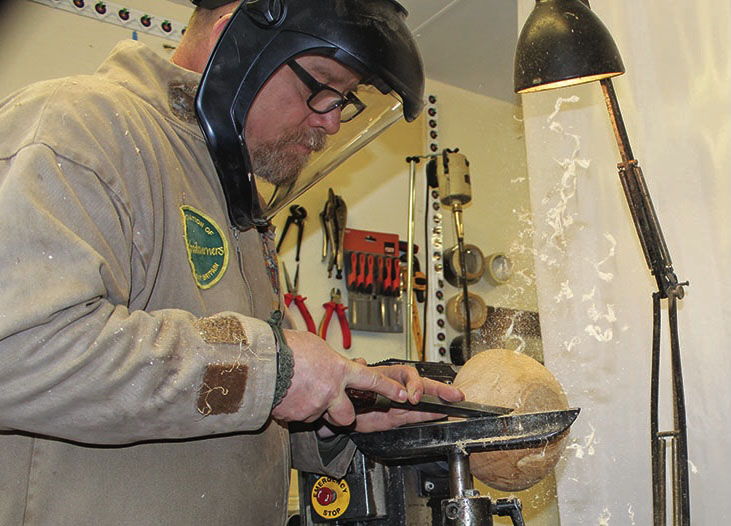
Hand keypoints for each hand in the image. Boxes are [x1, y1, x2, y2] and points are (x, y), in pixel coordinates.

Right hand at [271, 330, 414, 426]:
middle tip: (331, 405)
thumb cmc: (286, 349)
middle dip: (342, 414)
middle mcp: (331, 391)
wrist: (262, 363)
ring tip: (297, 391)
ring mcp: (315, 407)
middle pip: (348, 415)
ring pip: (320, 416)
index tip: (403, 395)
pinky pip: (300, 418)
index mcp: (339, 370)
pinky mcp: (297, 418)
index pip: (371, 381)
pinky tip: (286, 396)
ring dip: (312, 409)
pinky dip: (295, 410)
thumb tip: (334, 364)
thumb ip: (330, 359)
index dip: (388, 389)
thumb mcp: (316, 346)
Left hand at [349, 358, 464, 432]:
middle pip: (422, 385)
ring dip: (440, 400)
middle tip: (454, 395)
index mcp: (388, 374)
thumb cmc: (348, 389)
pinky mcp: (398, 417)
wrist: (338, 410)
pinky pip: (417, 416)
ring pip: (424, 400)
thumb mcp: (352, 379)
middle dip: (440, 389)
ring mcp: (399, 403)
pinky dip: (430, 414)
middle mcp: (397, 387)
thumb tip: (361, 361)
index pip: (407, 374)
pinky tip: (442, 413)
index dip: (414, 384)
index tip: (413, 397)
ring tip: (456, 401)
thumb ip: (358, 370)